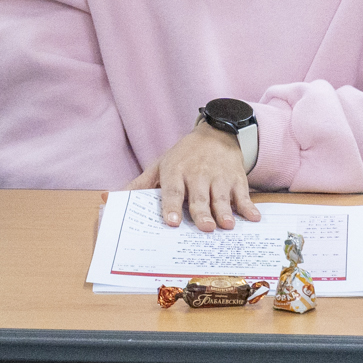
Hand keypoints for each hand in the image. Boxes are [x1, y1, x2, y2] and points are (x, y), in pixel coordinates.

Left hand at [127, 123, 258, 231]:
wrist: (216, 134)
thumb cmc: (184, 157)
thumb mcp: (160, 165)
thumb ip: (140, 185)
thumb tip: (109, 199)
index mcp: (175, 171)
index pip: (172, 190)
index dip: (172, 206)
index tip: (173, 222)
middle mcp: (197, 174)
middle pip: (199, 196)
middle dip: (201, 212)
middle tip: (204, 228)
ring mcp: (219, 177)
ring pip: (221, 197)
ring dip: (225, 211)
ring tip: (226, 226)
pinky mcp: (237, 179)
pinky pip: (243, 194)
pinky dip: (249, 206)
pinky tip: (253, 218)